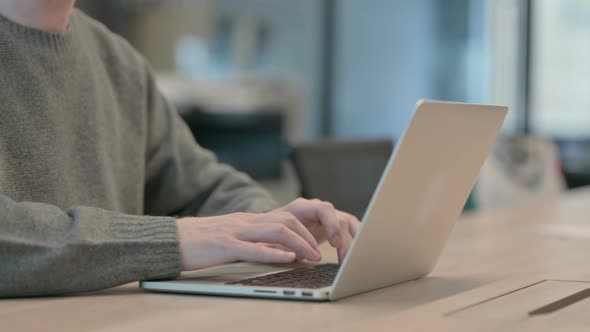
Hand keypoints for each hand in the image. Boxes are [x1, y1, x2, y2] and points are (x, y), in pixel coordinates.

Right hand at [176, 211, 321, 270]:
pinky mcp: (224, 246)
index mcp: (246, 221)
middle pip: (285, 221)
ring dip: (299, 244)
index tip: (314, 244)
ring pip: (276, 232)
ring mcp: (235, 232)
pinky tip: (288, 258)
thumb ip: (251, 242)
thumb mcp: (230, 238)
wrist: (170, 240)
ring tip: (311, 256)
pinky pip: (254, 248)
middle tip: (318, 252)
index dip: (303, 230)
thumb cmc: (198, 242)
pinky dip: (274, 254)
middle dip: (307, 236)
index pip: (283, 218)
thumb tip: (275, 252)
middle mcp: (244, 223)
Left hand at [278, 198, 360, 262]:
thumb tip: (297, 255)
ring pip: (348, 224)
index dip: (332, 225)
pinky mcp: (332, 226)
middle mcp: (317, 209)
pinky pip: (349, 230)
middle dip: (345, 241)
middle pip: (340, 219)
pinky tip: (356, 255)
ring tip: (351, 261)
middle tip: (345, 260)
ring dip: (353, 242)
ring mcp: (326, 217)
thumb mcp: (274, 239)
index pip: (324, 209)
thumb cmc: (271, 234)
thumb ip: (284, 245)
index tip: (335, 243)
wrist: (271, 229)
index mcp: (302, 208)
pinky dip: (355, 241)